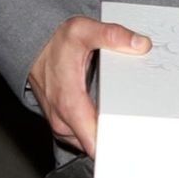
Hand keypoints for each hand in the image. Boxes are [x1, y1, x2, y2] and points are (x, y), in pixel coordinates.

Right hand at [28, 16, 150, 156]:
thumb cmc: (55, 43)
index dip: (116, 146)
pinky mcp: (64, 126)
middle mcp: (63, 120)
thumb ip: (111, 36)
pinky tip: (114, 122)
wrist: (34, 47)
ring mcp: (62, 126)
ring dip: (109, 138)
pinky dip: (99, 133)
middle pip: (97, 147)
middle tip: (144, 133)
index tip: (137, 144)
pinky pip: (85, 139)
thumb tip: (139, 44)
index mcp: (69, 103)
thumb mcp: (82, 31)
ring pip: (92, 145)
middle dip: (119, 142)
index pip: (94, 142)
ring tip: (131, 126)